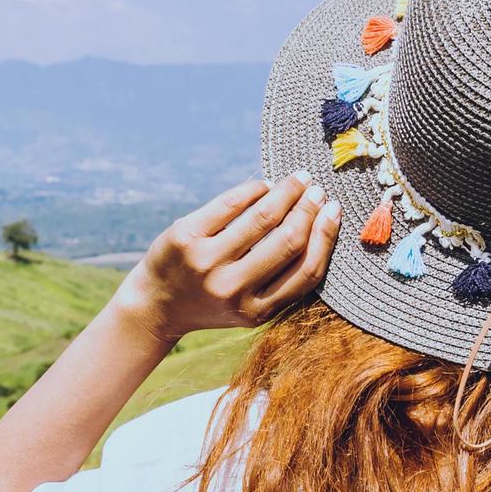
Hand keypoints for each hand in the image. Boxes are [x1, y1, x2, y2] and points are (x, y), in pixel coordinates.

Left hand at [110, 175, 335, 342]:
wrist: (156, 306)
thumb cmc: (213, 300)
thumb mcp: (249, 305)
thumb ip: (281, 280)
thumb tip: (320, 223)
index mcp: (256, 312)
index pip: (306, 270)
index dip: (325, 236)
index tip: (334, 211)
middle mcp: (232, 289)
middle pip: (287, 240)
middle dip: (308, 209)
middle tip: (317, 190)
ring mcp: (206, 262)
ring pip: (261, 217)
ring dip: (286, 192)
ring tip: (297, 180)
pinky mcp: (185, 237)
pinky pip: (229, 204)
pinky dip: (252, 189)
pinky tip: (263, 185)